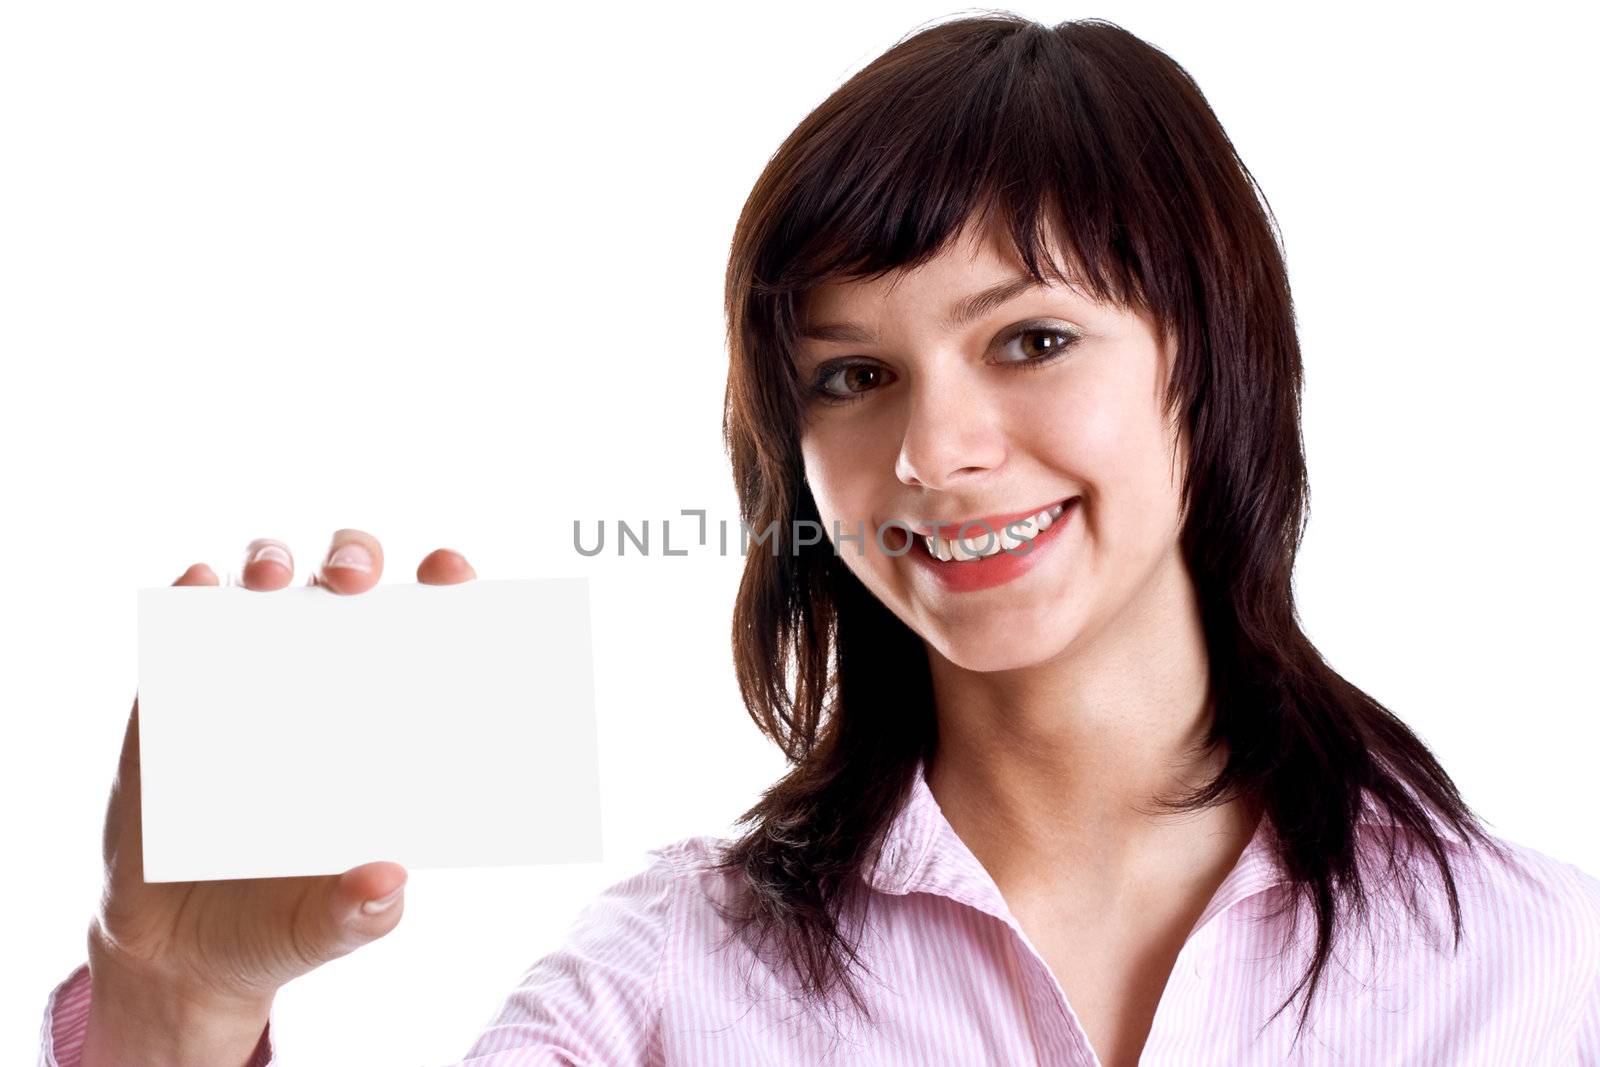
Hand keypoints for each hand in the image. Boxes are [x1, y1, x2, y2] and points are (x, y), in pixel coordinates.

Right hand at [81, 530, 475, 1066]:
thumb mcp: (332, 927)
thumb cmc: (286, 921)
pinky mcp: (172, 700)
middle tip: (355, 583)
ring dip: (272, 562)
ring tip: (272, 580)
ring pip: (266, 587)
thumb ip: (364, 911)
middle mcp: (321, 682)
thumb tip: (388, 881)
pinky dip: (189, 596)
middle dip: (356, 560)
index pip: (427, 632)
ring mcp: (245, 680)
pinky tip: (199, 585)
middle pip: (347, 585)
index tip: (454, 573)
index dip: (446, 589)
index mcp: (382, 722)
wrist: (181, 951)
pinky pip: (182, 629)